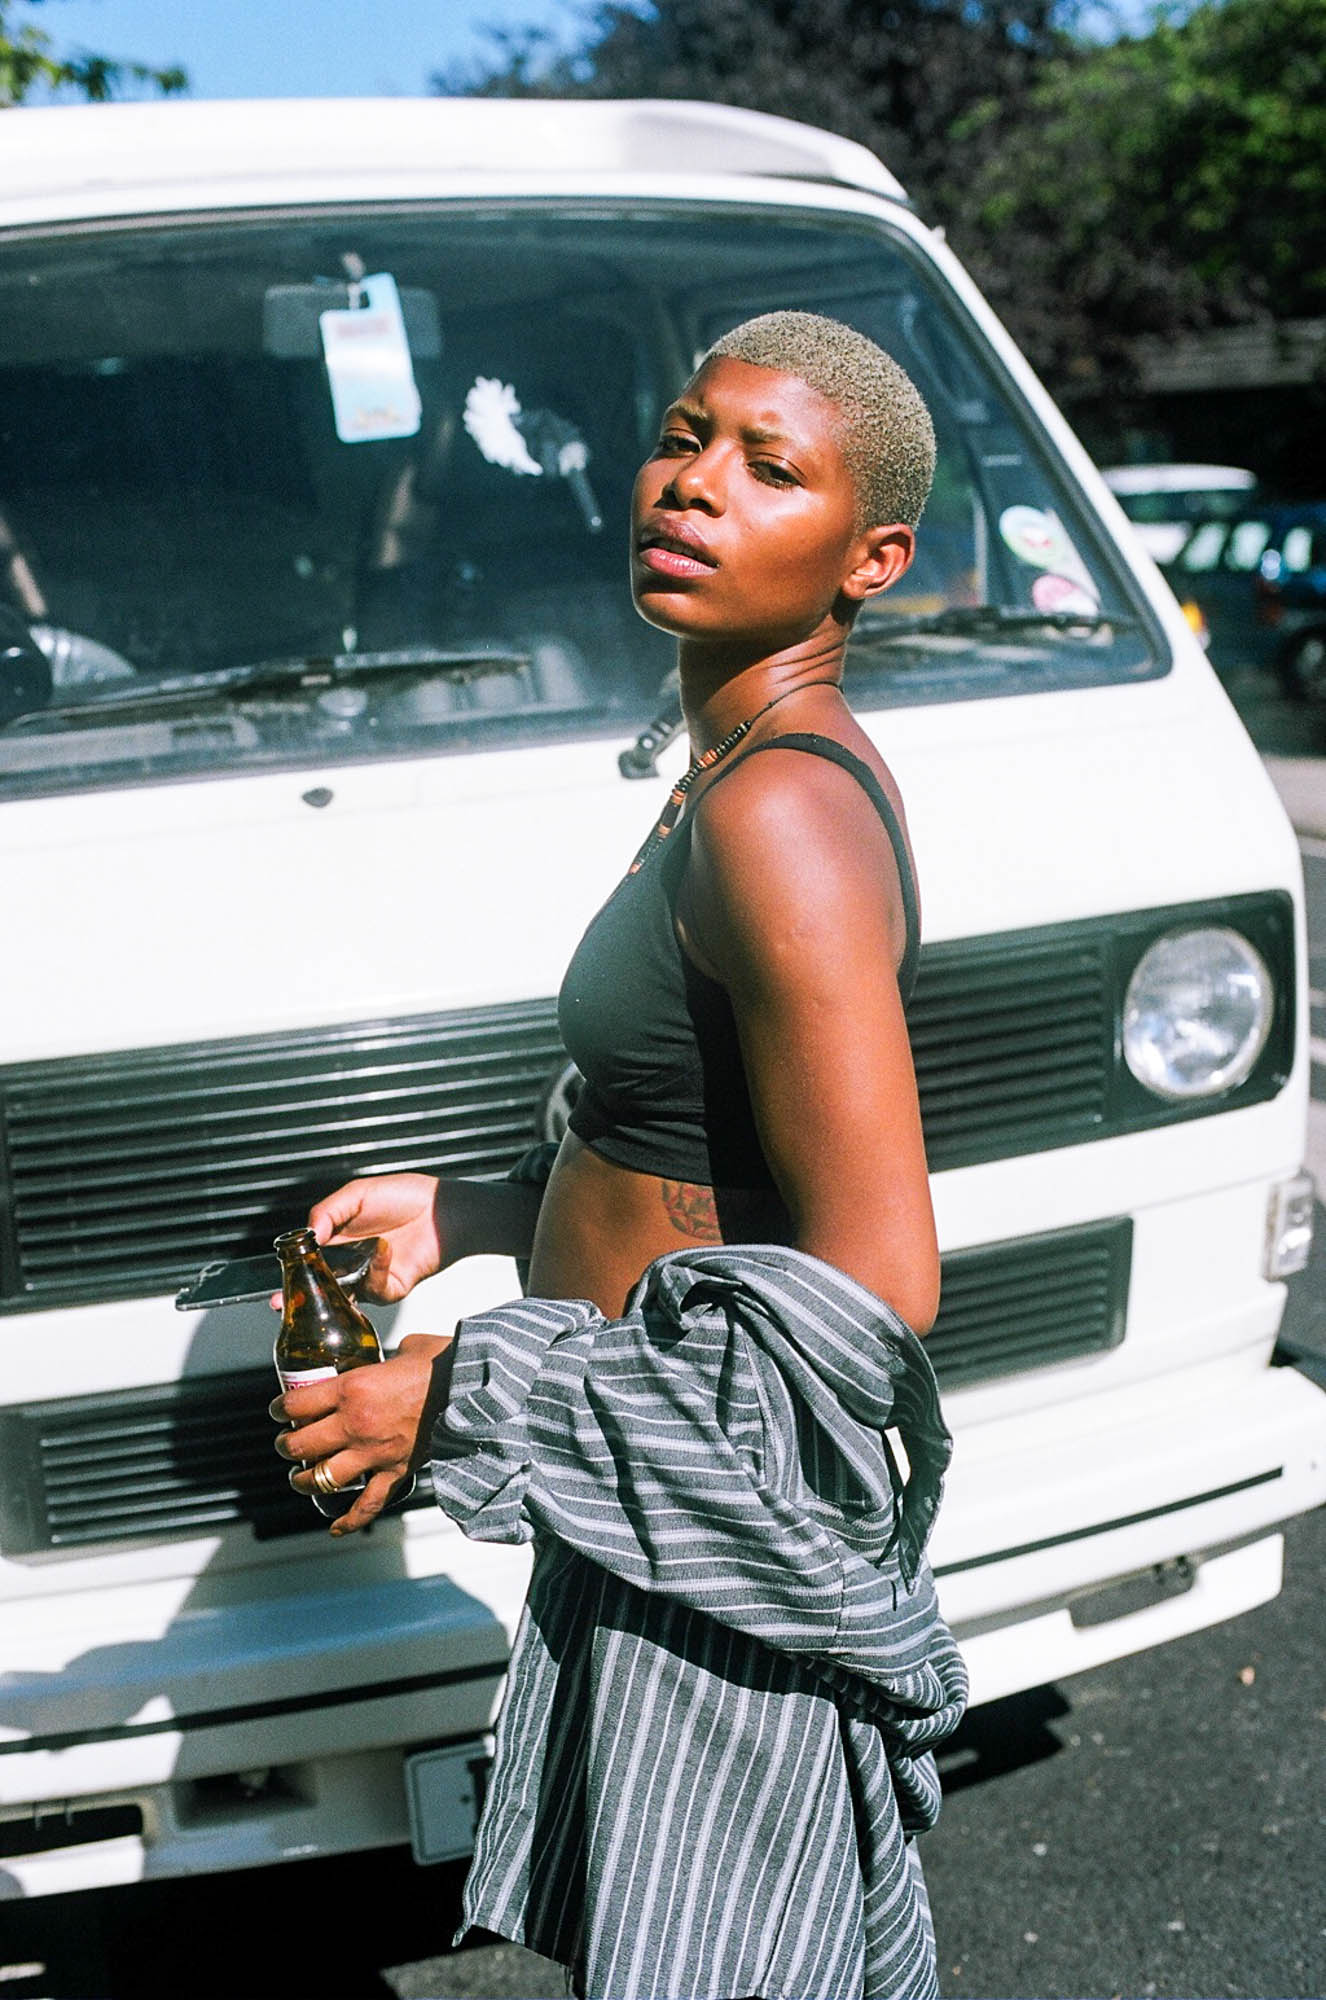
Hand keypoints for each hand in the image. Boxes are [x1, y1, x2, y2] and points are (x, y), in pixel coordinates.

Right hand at [271, 1171, 443, 1305]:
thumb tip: (307, 1233)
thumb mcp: (357, 1194)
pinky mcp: (390, 1288)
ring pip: (343, 1297)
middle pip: (320, 1285)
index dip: (293, 1270)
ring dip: (334, 1292)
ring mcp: (369, 1277)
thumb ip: (327, 1212)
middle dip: (302, 1296)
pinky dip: (376, 1271)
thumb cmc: (405, 1197)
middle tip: (283, 1301)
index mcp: (339, 1238)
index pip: (308, 1259)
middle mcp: (351, 1260)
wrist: (441, 1210)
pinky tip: (384, 1250)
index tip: (279, 1277)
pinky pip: (374, 1290)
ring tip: (336, 1275)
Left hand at [271, 1332, 453, 1535]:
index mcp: (352, 1388)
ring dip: (305, 1480)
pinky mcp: (396, 1471)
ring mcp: (374, 1452)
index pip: (295, 1405)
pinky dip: (349, 1520)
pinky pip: (366, 1504)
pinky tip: (335, 1527)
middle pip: (299, 1445)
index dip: (279, 1409)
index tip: (278, 1411)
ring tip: (301, 1478)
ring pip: (323, 1478)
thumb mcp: (407, 1348)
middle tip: (285, 1443)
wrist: (476, 1387)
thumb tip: (390, 1360)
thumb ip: (387, 1359)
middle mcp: (355, 1424)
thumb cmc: (445, 1362)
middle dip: (285, 1446)